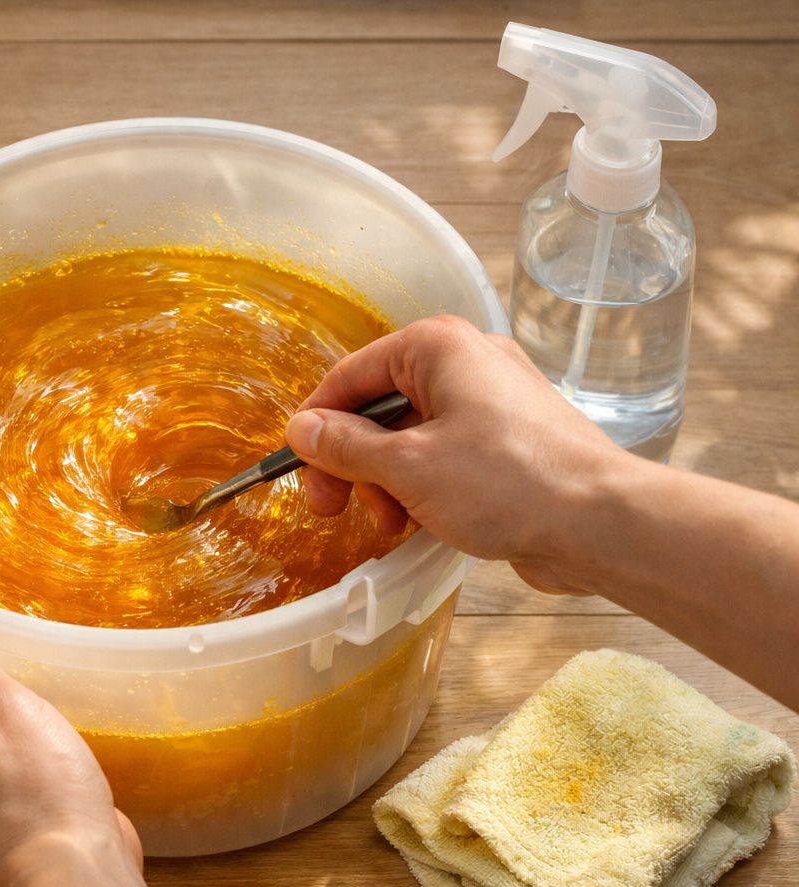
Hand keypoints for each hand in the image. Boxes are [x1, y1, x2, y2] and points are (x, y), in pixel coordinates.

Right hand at [285, 314, 631, 593]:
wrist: (601, 523)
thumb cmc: (509, 482)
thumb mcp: (406, 467)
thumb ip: (346, 447)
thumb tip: (301, 430)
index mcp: (437, 347)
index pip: (349, 377)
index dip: (317, 428)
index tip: (300, 473)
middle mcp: (465, 363)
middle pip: (377, 409)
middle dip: (354, 464)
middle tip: (335, 510)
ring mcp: (490, 403)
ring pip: (408, 439)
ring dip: (387, 484)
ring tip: (393, 524)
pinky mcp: (507, 442)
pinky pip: (442, 458)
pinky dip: (422, 489)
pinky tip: (423, 524)